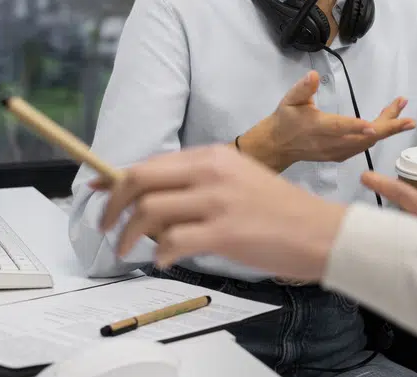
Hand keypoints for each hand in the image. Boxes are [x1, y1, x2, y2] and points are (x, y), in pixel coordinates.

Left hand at [97, 145, 344, 280]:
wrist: (318, 230)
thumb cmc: (279, 209)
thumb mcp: (238, 179)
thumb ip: (197, 183)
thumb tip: (149, 199)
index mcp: (213, 156)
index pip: (150, 163)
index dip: (115, 179)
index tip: (98, 192)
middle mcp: (212, 172)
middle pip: (139, 180)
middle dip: (113, 206)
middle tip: (109, 227)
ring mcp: (217, 202)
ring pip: (149, 212)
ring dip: (131, 235)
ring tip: (134, 250)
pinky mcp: (224, 232)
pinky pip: (172, 243)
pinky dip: (160, 255)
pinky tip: (166, 260)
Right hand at [240, 71, 415, 169]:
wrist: (278, 145)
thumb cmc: (286, 119)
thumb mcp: (289, 100)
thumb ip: (302, 88)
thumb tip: (313, 75)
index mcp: (318, 127)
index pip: (339, 128)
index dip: (356, 128)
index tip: (373, 126)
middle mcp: (331, 143)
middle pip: (363, 138)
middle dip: (388, 128)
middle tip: (409, 118)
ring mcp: (338, 152)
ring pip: (368, 143)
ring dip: (387, 128)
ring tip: (403, 112)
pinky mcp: (341, 156)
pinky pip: (364, 147)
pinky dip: (379, 135)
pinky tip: (390, 123)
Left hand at [361, 170, 416, 250]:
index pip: (408, 198)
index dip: (386, 185)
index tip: (365, 176)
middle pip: (404, 211)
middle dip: (390, 197)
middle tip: (371, 181)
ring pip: (411, 223)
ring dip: (401, 211)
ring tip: (392, 197)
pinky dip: (412, 224)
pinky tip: (412, 222)